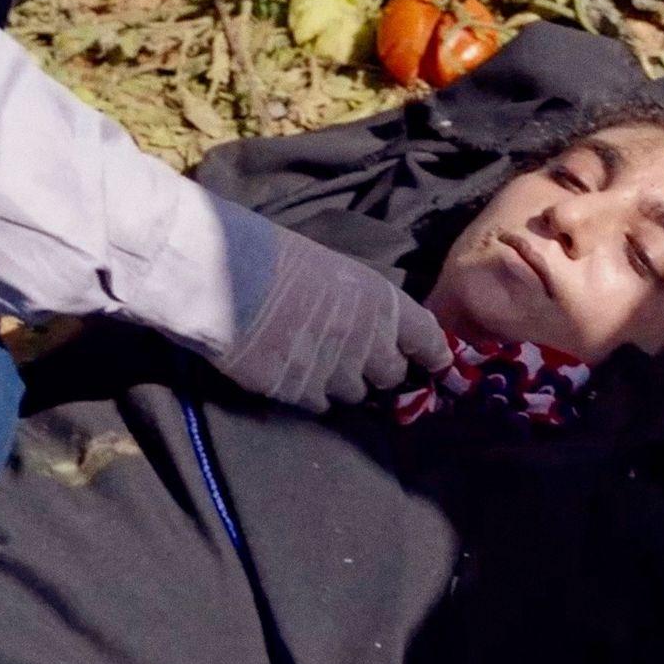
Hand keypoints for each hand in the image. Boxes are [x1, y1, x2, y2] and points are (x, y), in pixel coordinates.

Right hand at [217, 222, 452, 412]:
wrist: (225, 274)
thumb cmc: (275, 258)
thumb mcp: (337, 272)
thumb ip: (364, 309)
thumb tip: (373, 334)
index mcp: (382, 304)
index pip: (427, 340)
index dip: (434, 357)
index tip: (438, 368)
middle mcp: (368, 342)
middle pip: (392, 376)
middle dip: (379, 372)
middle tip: (356, 360)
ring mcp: (334, 372)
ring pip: (354, 395)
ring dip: (341, 383)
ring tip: (313, 360)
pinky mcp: (300, 393)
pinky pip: (319, 405)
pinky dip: (309, 393)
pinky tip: (290, 371)